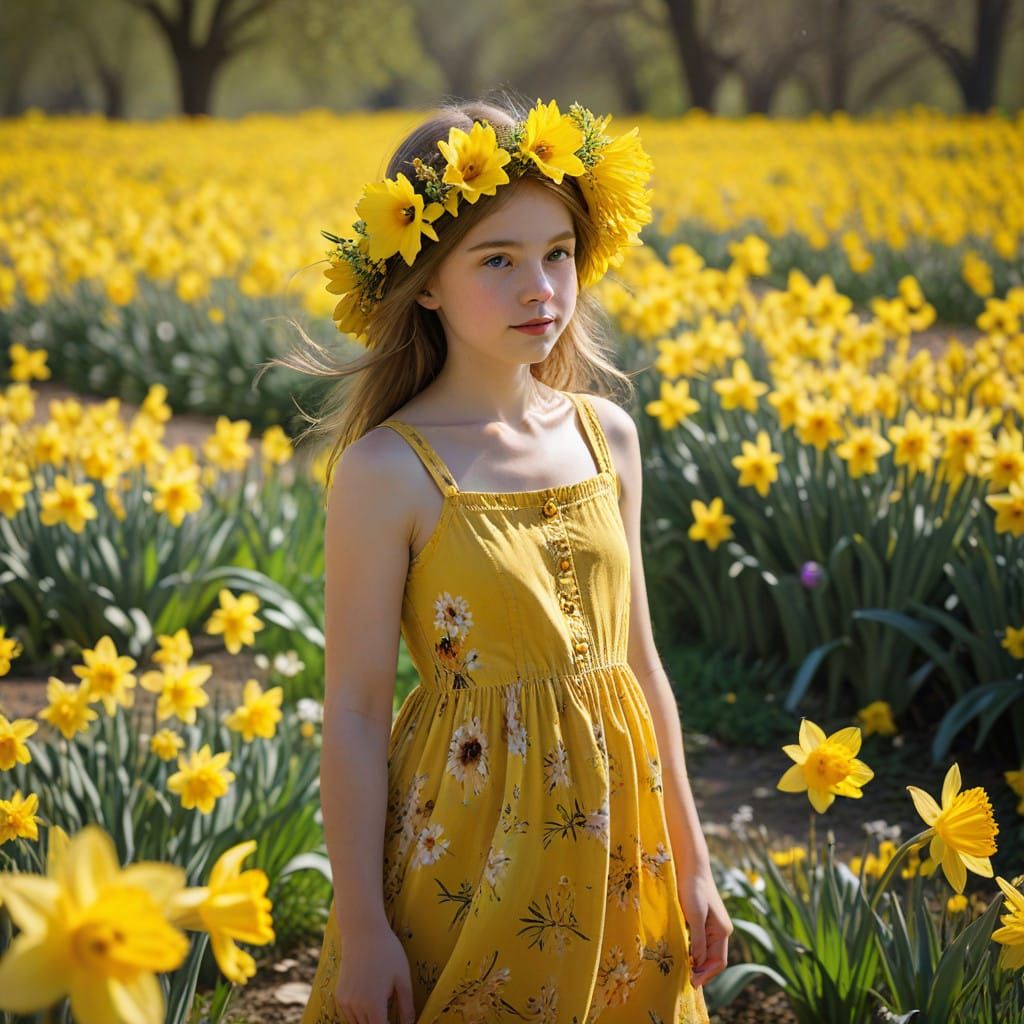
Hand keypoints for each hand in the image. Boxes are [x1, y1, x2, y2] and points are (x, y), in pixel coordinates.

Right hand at [334, 921, 415, 1023]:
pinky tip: (369, 1004)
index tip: (397, 1023)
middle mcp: (357, 1006)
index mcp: (374, 1004)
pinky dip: (359, 1016)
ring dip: (370, 1022)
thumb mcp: (403, 978)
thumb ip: (406, 1006)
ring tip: (382, 1010)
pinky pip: (349, 1015)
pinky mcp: (339, 995)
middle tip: (392, 1017)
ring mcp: (345, 1001)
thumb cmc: (387, 951)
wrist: (362, 932)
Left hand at [677, 867, 731, 987]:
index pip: (718, 961)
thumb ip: (698, 940)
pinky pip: (702, 942)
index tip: (692, 983)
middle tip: (686, 981)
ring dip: (698, 963)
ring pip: (707, 952)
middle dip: (702, 971)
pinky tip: (684, 955)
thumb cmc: (693, 889)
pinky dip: (694, 952)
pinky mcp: (704, 921)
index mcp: (722, 931)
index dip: (707, 974)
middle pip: (714, 959)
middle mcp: (721, 931)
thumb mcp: (694, 916)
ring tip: (684, 971)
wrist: (691, 867)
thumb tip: (698, 963)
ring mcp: (713, 926)